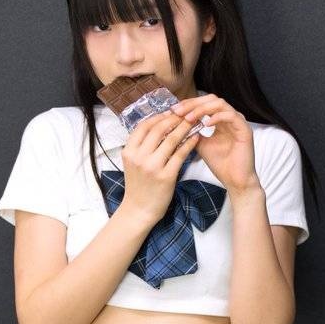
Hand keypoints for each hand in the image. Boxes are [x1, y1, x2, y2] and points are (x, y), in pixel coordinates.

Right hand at [120, 109, 200, 224]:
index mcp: (128, 151)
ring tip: (193, 123)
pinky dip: (189, 144)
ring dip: (184, 128)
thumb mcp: (133, 163)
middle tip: (185, 115)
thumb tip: (159, 126)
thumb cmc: (138, 186)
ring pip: (171, 139)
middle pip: (158, 129)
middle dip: (174, 119)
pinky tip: (196, 138)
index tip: (170, 113)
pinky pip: (180, 154)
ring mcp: (152, 167)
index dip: (158, 117)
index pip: (143, 126)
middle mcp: (139, 157)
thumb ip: (141, 146)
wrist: (139, 210)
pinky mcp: (166, 176)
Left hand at [170, 94, 259, 193]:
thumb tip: (175, 123)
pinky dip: (216, 117)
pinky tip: (205, 124)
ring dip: (202, 109)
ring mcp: (238, 121)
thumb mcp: (199, 144)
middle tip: (177, 111)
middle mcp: (230, 117)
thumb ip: (191, 132)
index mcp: (220, 119)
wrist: (235, 181)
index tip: (173, 111)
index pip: (203, 103)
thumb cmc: (220, 164)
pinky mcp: (245, 129)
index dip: (188, 104)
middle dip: (192, 104)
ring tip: (188, 118)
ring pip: (219, 104)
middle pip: (210, 99)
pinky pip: (230, 116)